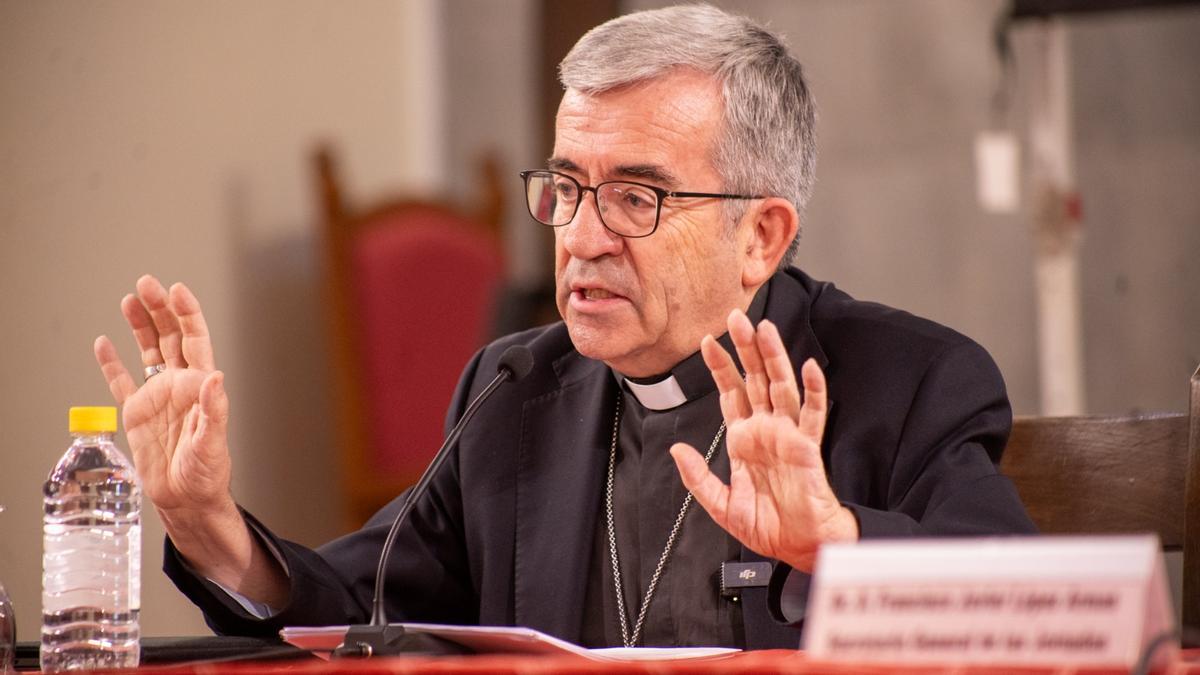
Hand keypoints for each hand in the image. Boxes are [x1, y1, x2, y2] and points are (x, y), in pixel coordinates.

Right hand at [94, 275, 279, 599]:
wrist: (187, 499)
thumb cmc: (207, 473)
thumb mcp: (213, 442)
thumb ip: (214, 409)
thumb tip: (216, 376)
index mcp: (200, 386)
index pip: (195, 340)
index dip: (188, 315)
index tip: (177, 291)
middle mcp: (179, 385)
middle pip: (170, 337)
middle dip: (160, 310)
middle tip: (146, 284)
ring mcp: (157, 396)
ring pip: (147, 351)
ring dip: (140, 326)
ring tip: (129, 300)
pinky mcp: (137, 413)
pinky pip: (122, 381)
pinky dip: (112, 362)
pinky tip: (104, 343)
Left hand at [670, 309, 857, 571]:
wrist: (797, 545)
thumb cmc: (766, 526)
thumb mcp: (720, 504)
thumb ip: (698, 477)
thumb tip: (677, 449)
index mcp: (744, 439)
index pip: (731, 392)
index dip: (720, 366)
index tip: (707, 340)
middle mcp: (766, 429)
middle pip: (755, 379)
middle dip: (745, 349)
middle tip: (736, 317)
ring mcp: (788, 434)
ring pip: (781, 386)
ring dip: (774, 358)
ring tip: (766, 329)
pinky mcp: (808, 447)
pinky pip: (813, 414)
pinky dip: (814, 390)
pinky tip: (809, 368)